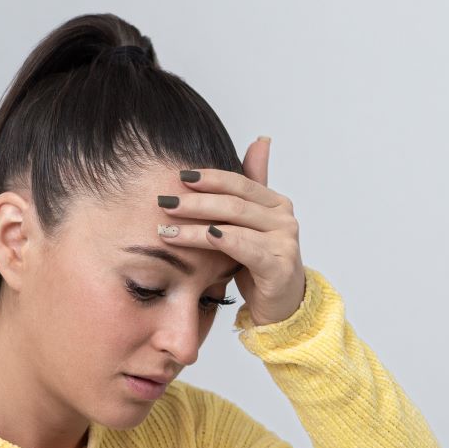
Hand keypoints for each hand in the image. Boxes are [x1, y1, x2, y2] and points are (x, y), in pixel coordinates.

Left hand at [159, 136, 305, 325]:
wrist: (281, 308)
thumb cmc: (260, 265)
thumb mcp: (250, 226)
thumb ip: (250, 186)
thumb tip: (260, 139)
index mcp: (276, 202)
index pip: (238, 182)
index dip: (209, 177)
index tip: (178, 176)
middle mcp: (283, 217)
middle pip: (233, 201)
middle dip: (195, 201)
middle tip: (164, 202)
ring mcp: (284, 241)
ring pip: (234, 223)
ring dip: (196, 225)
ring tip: (166, 228)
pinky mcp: (279, 266)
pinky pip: (246, 247)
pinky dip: (223, 240)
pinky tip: (202, 236)